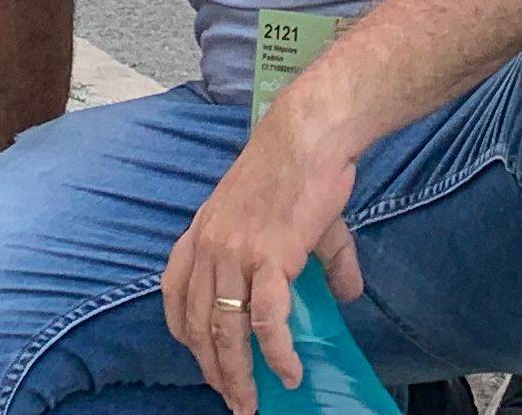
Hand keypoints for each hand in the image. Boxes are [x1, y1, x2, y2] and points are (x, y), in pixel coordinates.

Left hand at [163, 90, 364, 413]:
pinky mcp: (270, 258)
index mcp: (203, 231)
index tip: (200, 356)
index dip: (184, 331)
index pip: (174, 291)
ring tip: (251, 403)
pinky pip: (266, 320)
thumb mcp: (285, 214)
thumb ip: (312, 258)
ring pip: (225, 332)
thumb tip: (347, 293)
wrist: (308, 134)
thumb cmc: (298, 166)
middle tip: (233, 399)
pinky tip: (290, 373)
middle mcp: (210, 246)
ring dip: (237, 376)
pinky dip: (276, 353)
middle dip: (213, 369)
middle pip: (199, 324)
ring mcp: (236, 253)